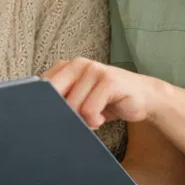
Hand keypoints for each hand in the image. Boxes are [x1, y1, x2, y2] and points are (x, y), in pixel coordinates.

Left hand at [45, 57, 162, 127]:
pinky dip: (95, 120)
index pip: (41, 87)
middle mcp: (78, 64)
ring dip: (83, 120)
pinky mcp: (109, 80)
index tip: (50, 117)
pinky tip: (103, 117)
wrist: (144, 97)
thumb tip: (39, 114)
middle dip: (62, 113)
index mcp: (66, 67)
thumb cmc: (107, 100)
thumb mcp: (80, 98)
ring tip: (94, 116)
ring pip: (72, 106)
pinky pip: (89, 110)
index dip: (43, 105)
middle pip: (54, 96)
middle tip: (77, 119)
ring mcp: (94, 70)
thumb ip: (62, 100)